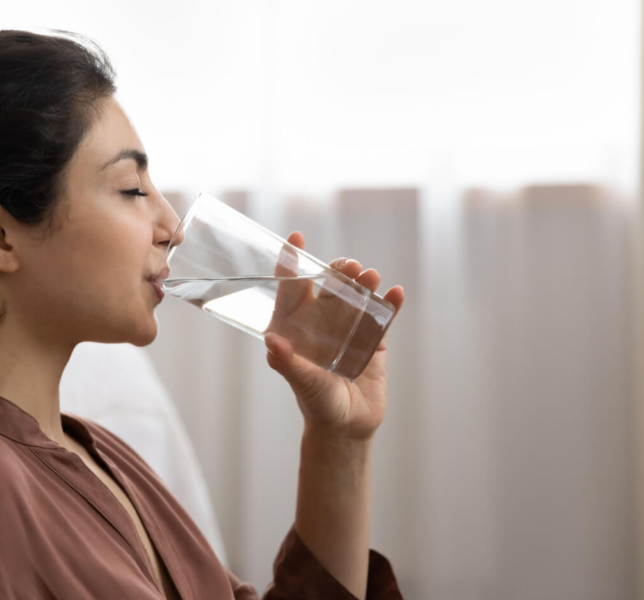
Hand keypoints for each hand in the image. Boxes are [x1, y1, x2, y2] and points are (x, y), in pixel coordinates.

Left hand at [262, 232, 404, 439]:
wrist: (347, 427)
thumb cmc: (316, 404)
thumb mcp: (302, 382)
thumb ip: (287, 362)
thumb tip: (271, 341)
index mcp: (297, 326)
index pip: (291, 288)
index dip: (291, 263)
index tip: (294, 239)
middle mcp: (321, 321)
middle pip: (329, 285)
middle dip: (338, 270)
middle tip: (349, 266)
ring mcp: (349, 328)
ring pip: (357, 295)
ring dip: (364, 283)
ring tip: (370, 276)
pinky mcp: (373, 340)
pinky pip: (382, 316)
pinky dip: (390, 304)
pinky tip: (396, 293)